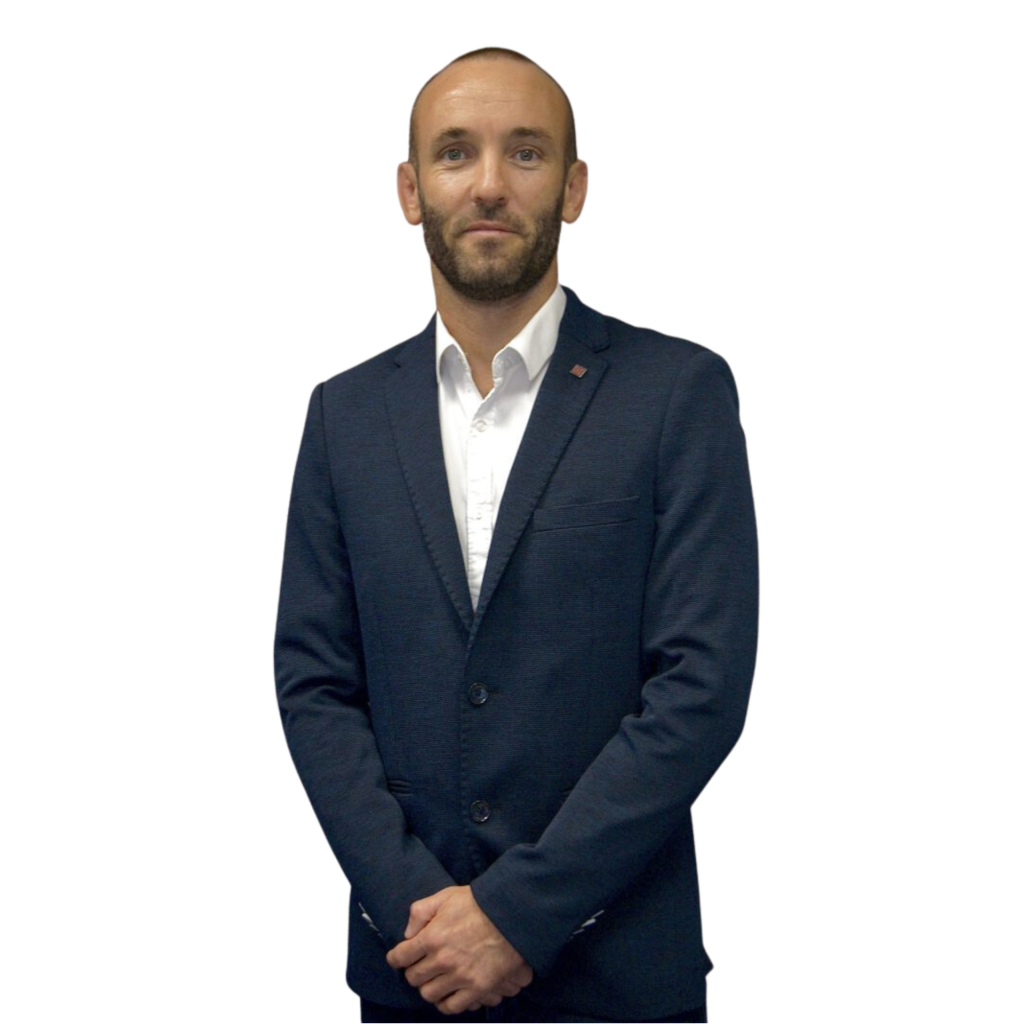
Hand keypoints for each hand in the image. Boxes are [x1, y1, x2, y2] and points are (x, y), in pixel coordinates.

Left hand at [385, 885, 533, 1014]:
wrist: (511, 914)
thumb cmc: (478, 903)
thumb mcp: (445, 896)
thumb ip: (420, 912)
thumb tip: (408, 933)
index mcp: (432, 936)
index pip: (401, 957)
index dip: (396, 958)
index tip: (399, 958)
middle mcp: (442, 959)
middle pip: (413, 978)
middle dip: (413, 972)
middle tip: (420, 967)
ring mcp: (460, 976)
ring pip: (429, 994)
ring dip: (428, 988)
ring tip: (434, 980)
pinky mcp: (477, 988)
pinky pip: (452, 1007)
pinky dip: (446, 1003)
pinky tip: (447, 994)